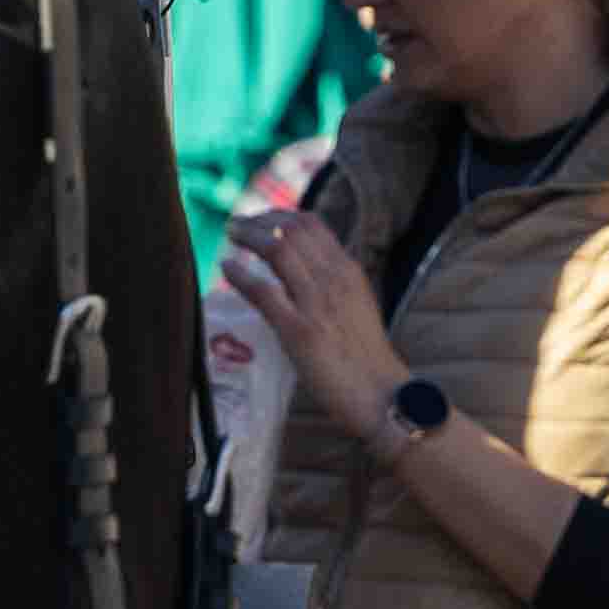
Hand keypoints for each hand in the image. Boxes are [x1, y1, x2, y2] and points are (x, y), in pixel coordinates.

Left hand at [215, 204, 411, 431]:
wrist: (380, 393)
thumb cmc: (367, 356)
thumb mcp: (358, 304)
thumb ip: (335, 284)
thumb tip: (306, 272)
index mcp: (349, 270)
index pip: (312, 224)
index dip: (281, 215)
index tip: (262, 220)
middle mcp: (334, 278)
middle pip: (291, 230)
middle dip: (259, 221)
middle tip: (238, 226)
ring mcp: (316, 303)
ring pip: (276, 249)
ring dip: (247, 237)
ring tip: (230, 235)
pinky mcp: (298, 330)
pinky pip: (263, 290)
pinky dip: (240, 275)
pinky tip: (227, 269)